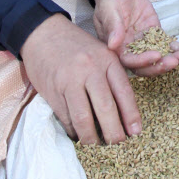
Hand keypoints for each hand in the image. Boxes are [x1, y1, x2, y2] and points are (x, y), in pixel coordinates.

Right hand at [20, 14, 139, 144]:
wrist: (43, 33)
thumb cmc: (77, 47)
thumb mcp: (101, 54)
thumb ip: (113, 78)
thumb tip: (124, 113)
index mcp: (107, 60)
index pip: (123, 92)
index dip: (131, 115)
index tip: (135, 132)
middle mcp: (89, 70)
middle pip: (105, 108)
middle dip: (113, 132)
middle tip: (118, 144)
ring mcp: (69, 81)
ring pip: (83, 117)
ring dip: (91, 137)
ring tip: (96, 145)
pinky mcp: (52, 91)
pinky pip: (65, 117)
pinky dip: (73, 130)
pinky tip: (78, 135)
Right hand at [91, 0, 178, 75]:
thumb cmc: (109, 0)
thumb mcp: (108, 10)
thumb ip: (112, 27)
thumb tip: (112, 45)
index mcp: (117, 49)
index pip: (130, 61)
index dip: (143, 61)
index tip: (156, 55)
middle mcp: (131, 50)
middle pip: (147, 65)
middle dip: (162, 65)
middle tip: (176, 61)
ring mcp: (144, 44)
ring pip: (160, 57)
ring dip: (174, 58)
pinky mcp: (155, 36)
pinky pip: (167, 45)